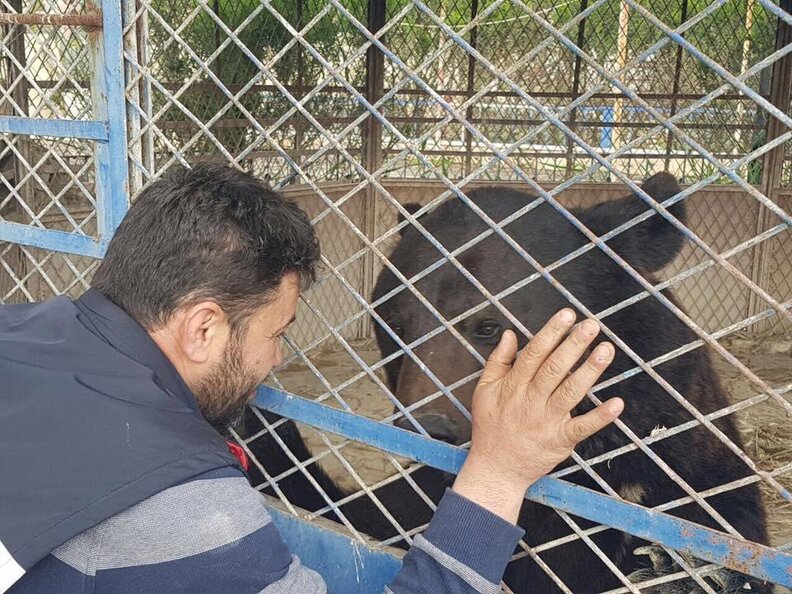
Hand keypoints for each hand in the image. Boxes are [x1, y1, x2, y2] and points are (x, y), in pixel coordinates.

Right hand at [452, 308, 623, 523]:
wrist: (495, 468)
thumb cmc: (491, 426)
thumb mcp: (484, 390)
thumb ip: (498, 361)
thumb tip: (510, 334)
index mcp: (513, 386)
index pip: (534, 354)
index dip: (551, 333)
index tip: (567, 315)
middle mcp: (530, 400)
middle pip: (554, 368)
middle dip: (574, 344)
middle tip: (591, 325)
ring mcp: (546, 421)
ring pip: (570, 392)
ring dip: (590, 371)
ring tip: (606, 349)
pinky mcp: (561, 441)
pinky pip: (582, 427)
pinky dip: (599, 416)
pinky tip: (617, 403)